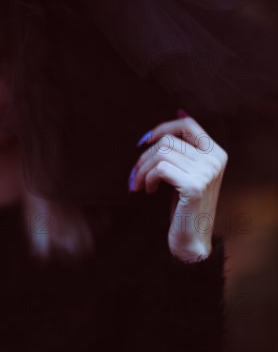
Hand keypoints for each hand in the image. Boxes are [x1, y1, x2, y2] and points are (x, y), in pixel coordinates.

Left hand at [128, 112, 227, 262]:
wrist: (191, 240)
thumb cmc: (185, 206)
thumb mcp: (187, 170)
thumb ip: (186, 145)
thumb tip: (180, 111)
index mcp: (216, 153)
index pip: (187, 124)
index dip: (162, 127)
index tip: (144, 141)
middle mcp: (215, 160)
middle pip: (168, 140)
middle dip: (145, 156)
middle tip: (134, 174)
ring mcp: (206, 172)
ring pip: (161, 153)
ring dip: (142, 169)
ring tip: (139, 184)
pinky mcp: (194, 186)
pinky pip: (160, 168)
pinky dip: (147, 178)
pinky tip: (147, 190)